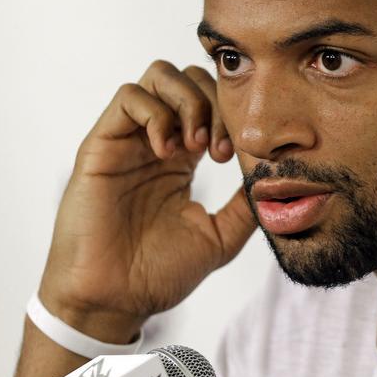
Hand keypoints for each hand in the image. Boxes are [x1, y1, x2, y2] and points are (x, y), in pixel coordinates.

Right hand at [36, 60, 253, 341]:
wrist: (115, 300)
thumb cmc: (158, 274)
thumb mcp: (219, 236)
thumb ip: (244, 205)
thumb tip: (276, 178)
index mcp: (183, 158)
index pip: (211, 102)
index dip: (232, 116)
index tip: (236, 157)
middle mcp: (155, 141)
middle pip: (189, 78)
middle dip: (214, 103)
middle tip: (218, 151)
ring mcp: (127, 140)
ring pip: (160, 75)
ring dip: (188, 102)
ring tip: (194, 147)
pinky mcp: (101, 145)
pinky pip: (129, 97)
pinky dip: (157, 112)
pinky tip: (168, 151)